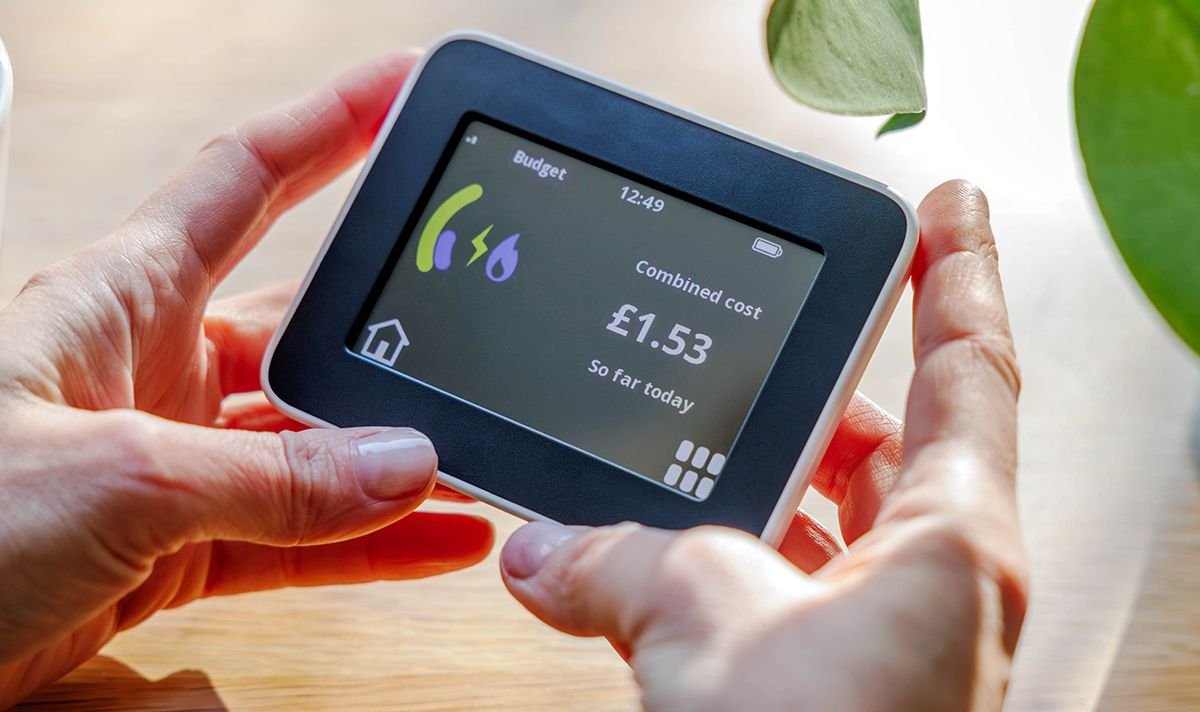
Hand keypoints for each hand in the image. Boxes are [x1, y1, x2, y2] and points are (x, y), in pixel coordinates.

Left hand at [0, 52, 492, 704]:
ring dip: (392, 460)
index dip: (328, 126)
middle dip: (388, 334)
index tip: (403, 93)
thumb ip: (267, 480)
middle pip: (302, 330)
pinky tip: (438, 537)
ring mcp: (168, 463)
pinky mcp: (172, 546)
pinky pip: (296, 536)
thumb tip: (398, 464)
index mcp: (120, 300)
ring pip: (311, 449)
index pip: (245, 180)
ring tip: (478, 460)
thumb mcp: (108, 479)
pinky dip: (368, 542)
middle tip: (476, 338)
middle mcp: (150, 370)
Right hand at [500, 182, 1024, 710]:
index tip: (949, 203)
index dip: (960, 270)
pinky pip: (784, 592)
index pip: (971, 366)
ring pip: (825, 525)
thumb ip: (620, 563)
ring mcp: (887, 643)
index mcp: (955, 546)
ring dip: (757, 490)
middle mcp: (937, 590)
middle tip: (773, 346)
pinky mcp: (835, 689)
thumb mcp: (708, 632)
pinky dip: (725, 567)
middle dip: (825, 395)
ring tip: (683, 453)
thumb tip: (546, 547)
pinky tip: (654, 567)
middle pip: (891, 445)